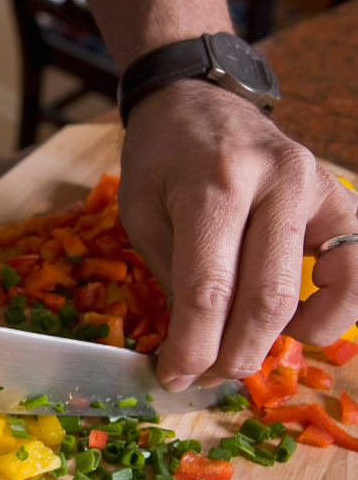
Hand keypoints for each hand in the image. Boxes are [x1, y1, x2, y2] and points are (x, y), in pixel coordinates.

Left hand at [118, 78, 357, 390]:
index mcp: (213, 183)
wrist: (196, 102)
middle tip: (203, 377)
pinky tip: (295, 323)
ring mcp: (318, 187)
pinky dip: (332, 311)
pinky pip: (356, 269)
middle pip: (265, 299)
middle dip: (231, 356)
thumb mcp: (142, 215)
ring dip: (277, 343)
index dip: (192, 348)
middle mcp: (276, 182)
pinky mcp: (341, 198)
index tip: (173, 377)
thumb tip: (190, 350)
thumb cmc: (160, 160)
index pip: (208, 290)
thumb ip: (171, 279)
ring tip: (240, 352)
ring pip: (314, 293)